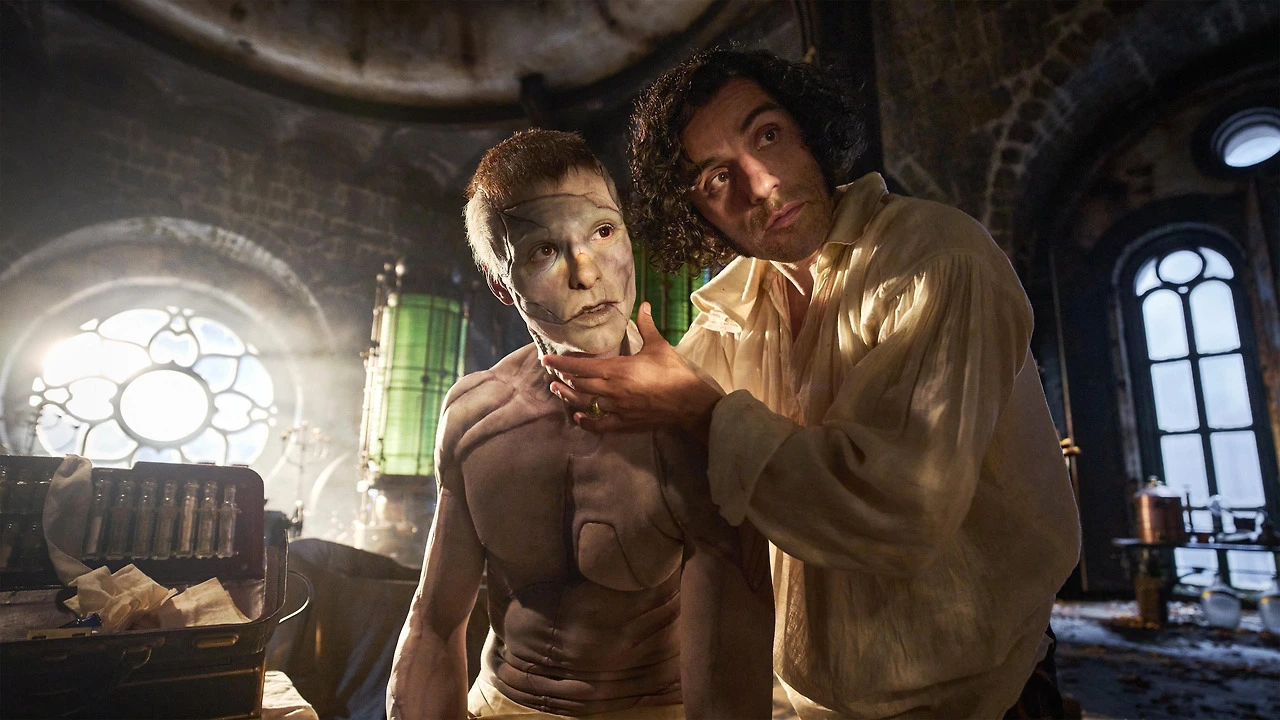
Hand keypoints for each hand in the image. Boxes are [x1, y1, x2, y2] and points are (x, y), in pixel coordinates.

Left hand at [542, 302, 723, 436]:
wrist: (689, 403)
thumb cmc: (674, 373)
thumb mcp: (659, 346)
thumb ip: (647, 326)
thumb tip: (645, 305)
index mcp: (618, 369)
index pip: (582, 366)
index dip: (562, 363)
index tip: (547, 359)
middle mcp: (612, 390)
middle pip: (579, 385)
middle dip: (563, 378)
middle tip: (553, 372)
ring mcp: (617, 408)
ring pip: (585, 404)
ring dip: (568, 397)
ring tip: (557, 390)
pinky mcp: (624, 423)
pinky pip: (599, 424)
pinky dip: (586, 421)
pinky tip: (578, 417)